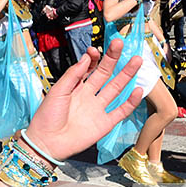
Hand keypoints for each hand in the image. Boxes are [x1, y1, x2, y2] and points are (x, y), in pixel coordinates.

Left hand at [24, 39, 142, 161]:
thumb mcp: (58, 91)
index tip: (95, 49)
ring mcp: (98, 109)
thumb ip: (73, 75)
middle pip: (104, 75)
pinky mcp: (105, 123)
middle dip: (113, 60)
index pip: (89, 69)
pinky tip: (138, 89)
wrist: (47, 142)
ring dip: (126, 75)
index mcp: (74, 88)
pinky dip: (131, 101)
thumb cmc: (47, 116)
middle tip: (120, 44)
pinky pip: (121, 110)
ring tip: (136, 60)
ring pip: (116, 89)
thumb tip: (87, 57)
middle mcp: (88, 96)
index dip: (93, 58)